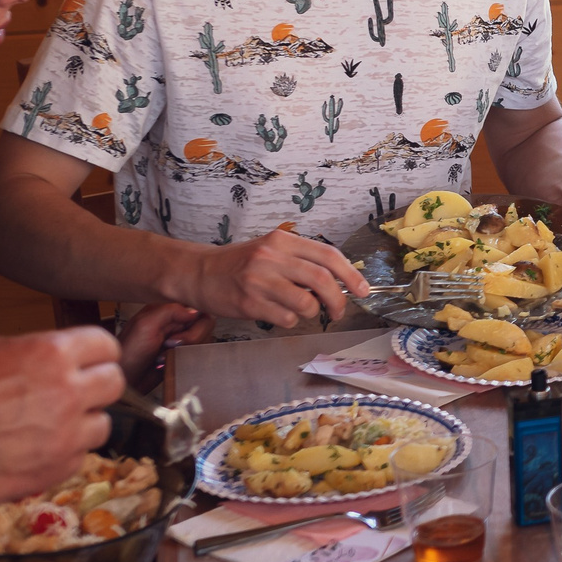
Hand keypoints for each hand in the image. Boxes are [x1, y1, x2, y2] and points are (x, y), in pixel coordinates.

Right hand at [0, 326, 125, 507]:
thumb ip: (34, 354)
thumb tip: (54, 359)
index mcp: (52, 352)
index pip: (106, 345)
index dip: (95, 354)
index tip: (88, 363)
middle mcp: (67, 392)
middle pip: (114, 384)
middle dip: (95, 387)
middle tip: (72, 395)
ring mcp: (63, 436)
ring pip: (101, 426)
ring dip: (80, 426)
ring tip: (43, 428)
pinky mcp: (50, 473)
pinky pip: (76, 461)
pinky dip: (60, 457)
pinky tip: (29, 453)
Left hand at [116, 300, 209, 387]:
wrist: (125, 381)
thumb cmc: (127, 354)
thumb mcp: (145, 325)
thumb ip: (170, 311)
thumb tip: (195, 310)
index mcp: (165, 311)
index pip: (196, 307)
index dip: (194, 321)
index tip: (181, 331)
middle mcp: (174, 324)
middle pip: (203, 324)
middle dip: (190, 337)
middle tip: (170, 344)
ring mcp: (178, 340)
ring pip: (202, 340)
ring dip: (186, 349)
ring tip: (165, 355)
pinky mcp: (181, 355)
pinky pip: (197, 353)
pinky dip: (186, 358)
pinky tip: (169, 361)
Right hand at [178, 229, 365, 325]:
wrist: (198, 272)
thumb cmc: (240, 263)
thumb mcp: (271, 250)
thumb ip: (302, 260)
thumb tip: (340, 280)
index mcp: (283, 241)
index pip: (329, 255)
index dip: (352, 274)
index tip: (363, 290)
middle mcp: (272, 257)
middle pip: (323, 280)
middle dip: (339, 300)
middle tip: (339, 311)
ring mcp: (259, 280)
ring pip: (306, 303)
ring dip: (312, 312)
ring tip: (302, 310)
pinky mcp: (249, 303)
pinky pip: (286, 318)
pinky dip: (290, 321)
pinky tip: (278, 314)